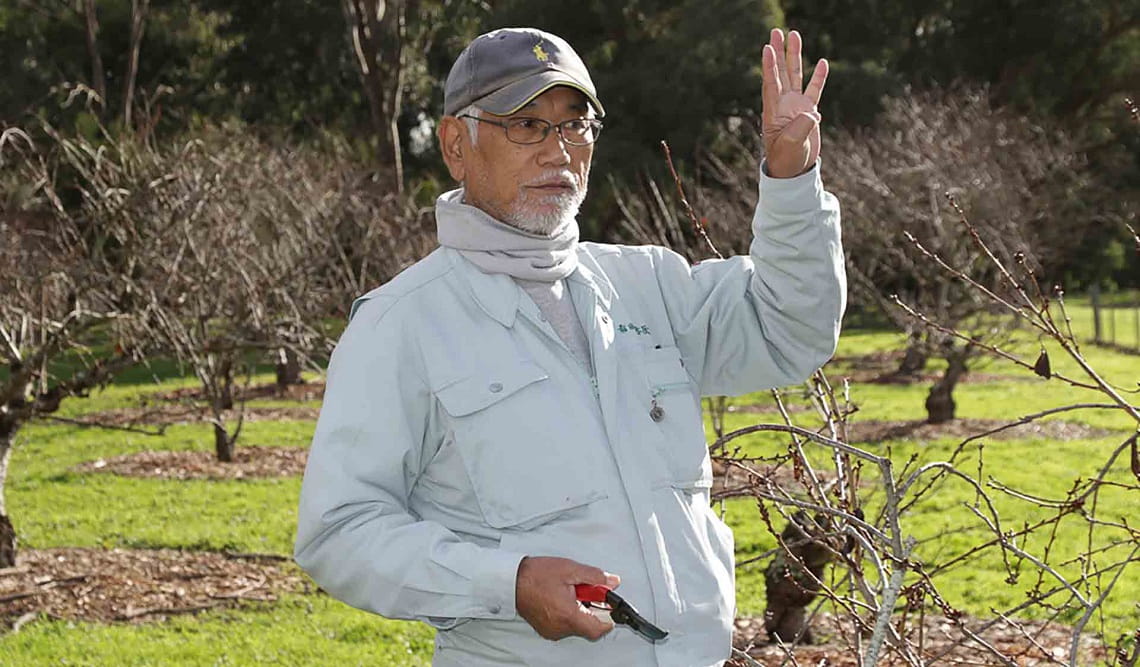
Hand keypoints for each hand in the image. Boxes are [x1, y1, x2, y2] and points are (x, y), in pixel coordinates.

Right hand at [515, 556, 620, 640]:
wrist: (512, 580)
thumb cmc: (536, 575)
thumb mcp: (570, 570)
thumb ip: (595, 577)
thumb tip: (611, 582)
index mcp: (568, 615)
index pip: (598, 629)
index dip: (608, 618)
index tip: (610, 607)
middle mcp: (560, 628)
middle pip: (588, 627)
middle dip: (592, 609)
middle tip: (587, 591)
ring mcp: (551, 630)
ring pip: (576, 626)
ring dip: (580, 611)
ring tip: (570, 592)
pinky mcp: (546, 629)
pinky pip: (565, 625)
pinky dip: (568, 614)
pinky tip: (562, 598)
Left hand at [761, 29, 827, 177]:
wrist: (793, 170)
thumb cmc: (786, 160)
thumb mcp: (790, 146)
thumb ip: (799, 129)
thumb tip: (813, 115)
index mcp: (773, 110)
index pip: (771, 83)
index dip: (769, 66)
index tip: (767, 48)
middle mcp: (783, 104)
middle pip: (781, 71)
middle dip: (779, 51)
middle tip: (777, 31)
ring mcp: (796, 105)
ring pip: (795, 75)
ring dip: (794, 55)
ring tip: (794, 35)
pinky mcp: (808, 111)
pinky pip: (814, 90)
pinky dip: (818, 77)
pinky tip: (822, 62)